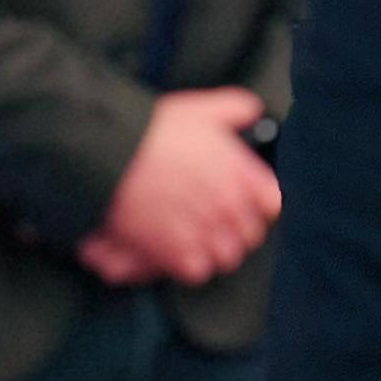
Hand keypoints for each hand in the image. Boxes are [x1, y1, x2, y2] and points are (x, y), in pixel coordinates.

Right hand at [80, 88, 278, 287]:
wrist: (110, 155)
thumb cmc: (154, 130)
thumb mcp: (201, 109)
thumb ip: (234, 109)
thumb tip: (253, 112)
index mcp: (240, 173)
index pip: (270, 204)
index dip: (258, 205)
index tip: (246, 203)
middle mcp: (227, 205)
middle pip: (251, 235)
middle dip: (237, 230)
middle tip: (218, 223)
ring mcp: (203, 231)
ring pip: (227, 257)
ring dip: (216, 250)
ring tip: (200, 239)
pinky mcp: (174, 252)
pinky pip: (198, 271)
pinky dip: (191, 265)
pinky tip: (181, 251)